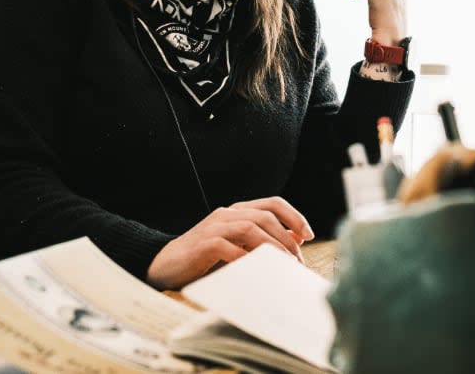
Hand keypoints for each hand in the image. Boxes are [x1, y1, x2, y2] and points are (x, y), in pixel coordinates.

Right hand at [145, 196, 313, 289]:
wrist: (166, 265)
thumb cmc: (205, 258)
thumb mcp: (236, 246)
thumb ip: (259, 240)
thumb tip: (294, 242)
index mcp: (237, 211)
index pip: (272, 203)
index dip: (294, 216)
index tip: (309, 235)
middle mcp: (227, 214)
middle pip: (265, 216)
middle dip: (287, 238)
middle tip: (298, 260)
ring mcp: (214, 227)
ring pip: (250, 228)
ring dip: (271, 247)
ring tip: (284, 266)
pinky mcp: (203, 244)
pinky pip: (229, 247)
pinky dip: (245, 258)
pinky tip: (255, 271)